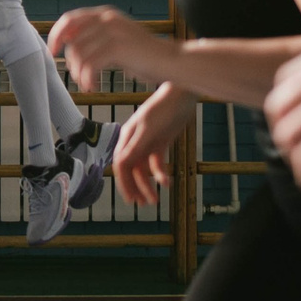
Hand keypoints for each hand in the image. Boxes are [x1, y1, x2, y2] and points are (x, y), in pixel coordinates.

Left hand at [47, 5, 172, 88]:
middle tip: (77, 77)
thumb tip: (72, 47)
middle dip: (71, 61)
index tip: (53, 52)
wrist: (172, 61)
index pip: (70, 19)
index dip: (57, 35)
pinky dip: (87, 78)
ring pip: (79, 53)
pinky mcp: (117, 46)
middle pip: (72, 39)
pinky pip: (90, 64)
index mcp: (106, 14)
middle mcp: (107, 18)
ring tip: (87, 83)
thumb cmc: (147, 56)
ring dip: (79, 73)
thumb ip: (98, 39)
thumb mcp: (119, 40)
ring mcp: (113, 31)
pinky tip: (93, 86)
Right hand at [111, 82, 196, 206]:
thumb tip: (119, 165)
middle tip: (144, 204)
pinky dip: (161, 174)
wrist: (181, 96)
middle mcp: (134, 143)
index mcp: (127, 138)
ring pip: (144, 170)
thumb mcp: (148, 130)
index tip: (130, 199)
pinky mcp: (160, 144)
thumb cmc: (162, 109)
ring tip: (155, 199)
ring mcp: (148, 144)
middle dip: (136, 188)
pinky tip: (166, 182)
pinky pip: (157, 164)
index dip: (124, 183)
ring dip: (149, 185)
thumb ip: (135, 148)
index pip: (121, 165)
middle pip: (132, 171)